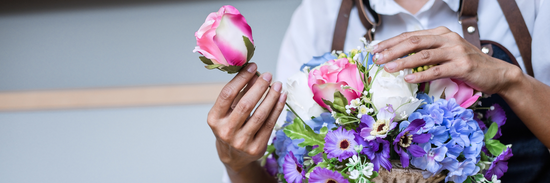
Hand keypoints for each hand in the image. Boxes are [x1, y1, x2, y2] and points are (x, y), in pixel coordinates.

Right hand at [207, 63, 286, 173]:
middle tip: (268, 75)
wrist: (234, 157)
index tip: (253, 66)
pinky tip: (281, 98)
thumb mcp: (228, 111)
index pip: (227, 94)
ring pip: (260, 115)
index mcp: (215, 119)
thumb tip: (254, 74)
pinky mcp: (256, 148)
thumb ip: (239, 93)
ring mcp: (241, 142)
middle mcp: (226, 131)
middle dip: (259, 87)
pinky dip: (277, 109)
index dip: (241, 78)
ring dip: (271, 97)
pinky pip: (269, 125)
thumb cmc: (230, 127)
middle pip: (245, 105)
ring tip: (278, 85)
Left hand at [372, 26, 522, 93]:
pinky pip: (437, 70)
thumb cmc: (466, 65)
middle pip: (414, 42)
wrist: (496, 73)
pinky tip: (408, 79)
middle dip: (392, 50)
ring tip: (388, 68)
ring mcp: (456, 51)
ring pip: (423, 55)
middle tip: (377, 59)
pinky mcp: (462, 66)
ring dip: (403, 62)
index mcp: (440, 33)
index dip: (391, 42)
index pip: (410, 36)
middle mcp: (447, 39)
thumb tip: (398, 59)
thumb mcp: (446, 53)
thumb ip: (427, 52)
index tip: (375, 50)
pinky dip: (421, 75)